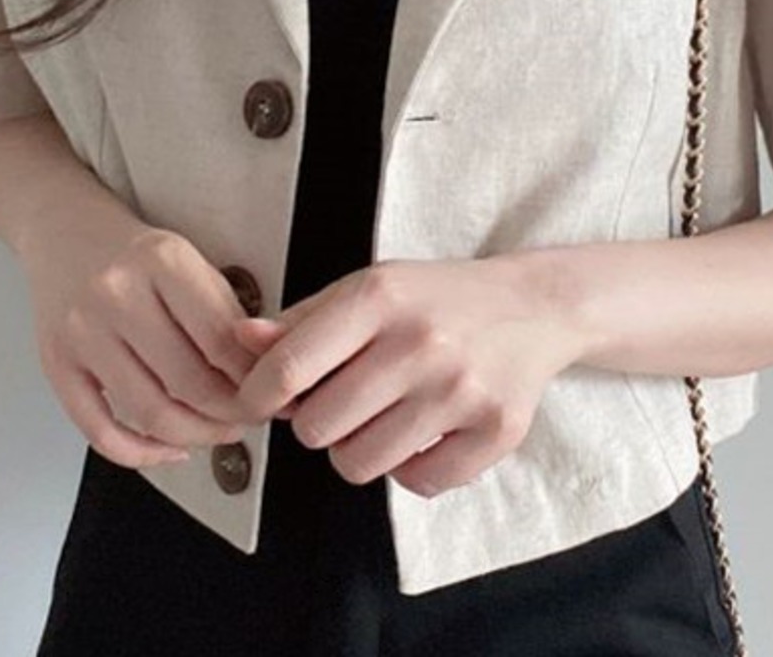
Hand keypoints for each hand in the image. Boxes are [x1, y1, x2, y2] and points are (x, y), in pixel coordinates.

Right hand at [21, 221, 259, 469]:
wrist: (67, 235)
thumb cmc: (137, 255)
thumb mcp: (191, 262)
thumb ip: (226, 314)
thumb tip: (264, 375)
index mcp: (162, 261)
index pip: (221, 340)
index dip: (254, 379)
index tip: (270, 393)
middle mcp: (117, 294)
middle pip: (189, 382)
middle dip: (230, 414)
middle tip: (249, 418)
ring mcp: (82, 333)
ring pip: (150, 412)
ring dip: (195, 436)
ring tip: (217, 432)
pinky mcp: (56, 365)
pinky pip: (100, 432)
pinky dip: (141, 453)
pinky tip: (169, 448)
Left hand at [228, 256, 580, 497]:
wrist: (532, 306)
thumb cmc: (435, 299)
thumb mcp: (367, 288)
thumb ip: (301, 320)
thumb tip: (240, 342)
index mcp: (380, 298)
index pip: (290, 368)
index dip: (256, 397)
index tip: (256, 402)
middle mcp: (420, 342)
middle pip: (317, 427)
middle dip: (314, 421)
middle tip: (339, 400)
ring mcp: (461, 390)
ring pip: (360, 464)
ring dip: (358, 448)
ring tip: (380, 416)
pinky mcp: (496, 430)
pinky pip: (418, 483)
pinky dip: (410, 468)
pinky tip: (422, 431)